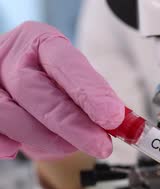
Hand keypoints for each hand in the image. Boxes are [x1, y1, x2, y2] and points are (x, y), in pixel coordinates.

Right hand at [0, 22, 123, 159]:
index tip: (112, 116)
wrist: (20, 83)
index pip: (64, 63)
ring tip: (69, 146)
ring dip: (45, 138)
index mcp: (40, 41)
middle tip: (100, 144)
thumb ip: (95, 97)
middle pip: (34, 90)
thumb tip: (121, 124)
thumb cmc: (52, 82)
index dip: (89, 91)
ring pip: (10, 114)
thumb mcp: (75, 79)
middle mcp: (9, 56)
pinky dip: (12, 145)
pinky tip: (26, 147)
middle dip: (72, 124)